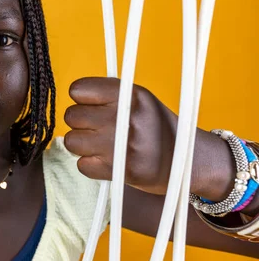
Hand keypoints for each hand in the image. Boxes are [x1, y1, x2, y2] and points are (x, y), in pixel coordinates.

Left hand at [63, 77, 178, 194]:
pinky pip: (82, 165)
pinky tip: (107, 161)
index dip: (80, 100)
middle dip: (80, 124)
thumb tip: (74, 95)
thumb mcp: (139, 100)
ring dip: (82, 146)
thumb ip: (109, 94)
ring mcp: (121, 145)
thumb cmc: (156, 128)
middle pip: (71, 116)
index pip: (78, 90)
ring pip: (71, 141)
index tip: (90, 106)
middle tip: (96, 129)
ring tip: (100, 146)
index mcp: (129, 95)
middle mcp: (124, 117)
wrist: (187, 161)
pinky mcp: (120, 170)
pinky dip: (91, 166)